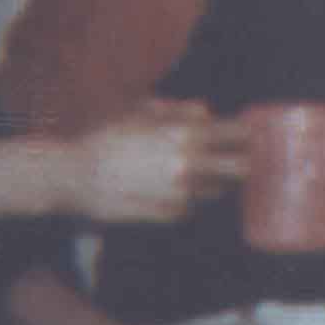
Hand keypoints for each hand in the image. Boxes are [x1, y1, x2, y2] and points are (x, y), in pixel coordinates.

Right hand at [62, 100, 252, 222]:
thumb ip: (178, 110)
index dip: (249, 134)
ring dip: (213, 184)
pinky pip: (191, 208)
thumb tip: (206, 111)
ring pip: (217, 191)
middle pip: (241, 169)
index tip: (252, 136)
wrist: (72, 175)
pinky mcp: (169, 213)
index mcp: (185, 134)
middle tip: (238, 161)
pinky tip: (171, 192)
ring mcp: (181, 192)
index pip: (238, 134)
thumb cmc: (103, 138)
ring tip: (195, 176)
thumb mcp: (139, 112)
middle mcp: (190, 164)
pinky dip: (187, 201)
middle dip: (242, 164)